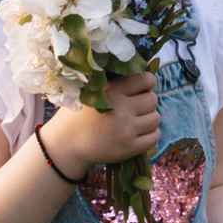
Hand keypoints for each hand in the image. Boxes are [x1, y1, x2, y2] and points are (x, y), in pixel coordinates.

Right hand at [42, 71, 161, 171]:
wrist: (67, 145)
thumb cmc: (81, 114)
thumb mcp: (92, 91)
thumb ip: (116, 82)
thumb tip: (145, 74)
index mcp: (112, 90)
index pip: (146, 79)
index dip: (145, 83)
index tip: (139, 89)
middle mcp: (122, 109)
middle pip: (153, 99)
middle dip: (146, 102)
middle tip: (134, 107)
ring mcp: (126, 130)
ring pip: (155, 118)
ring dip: (148, 119)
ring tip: (135, 121)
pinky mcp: (130, 148)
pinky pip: (154, 136)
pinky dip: (150, 135)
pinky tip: (137, 133)